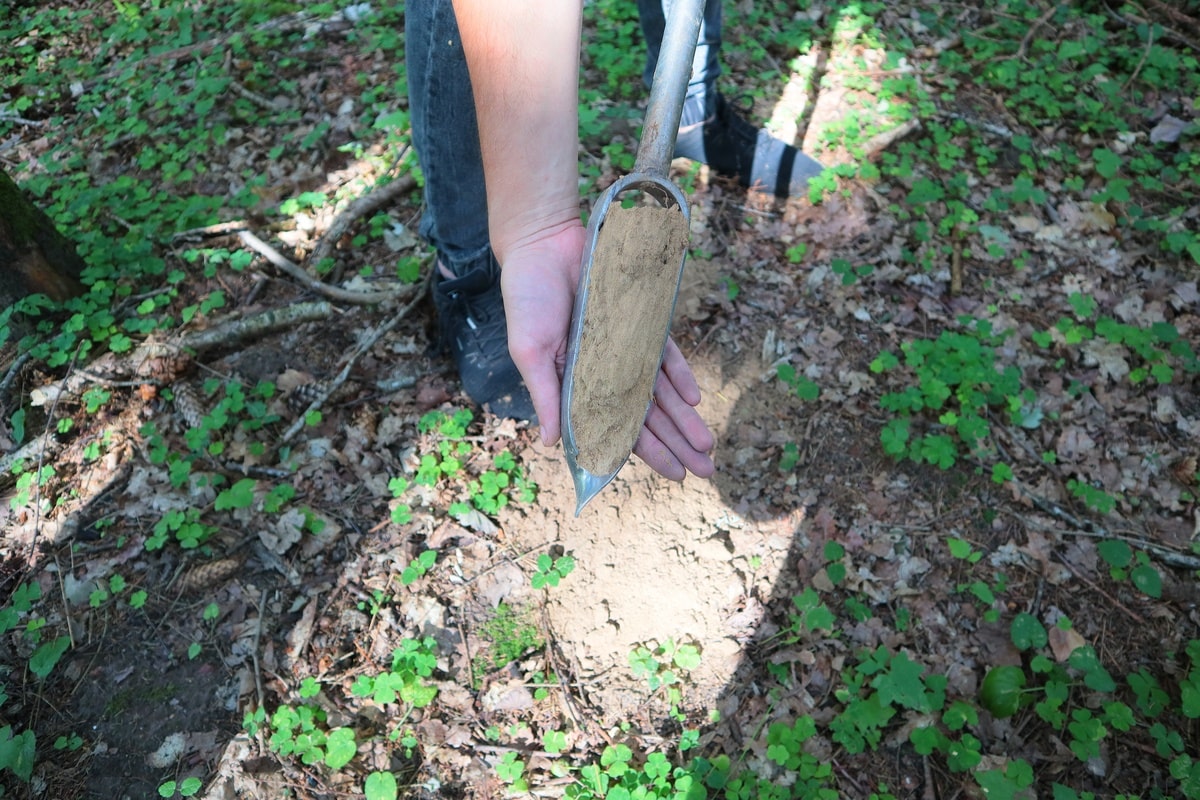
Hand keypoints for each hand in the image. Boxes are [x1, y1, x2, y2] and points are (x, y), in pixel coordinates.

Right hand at [500, 226, 714, 481]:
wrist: (545, 244)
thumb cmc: (528, 299)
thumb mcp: (530, 352)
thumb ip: (546, 396)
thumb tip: (553, 444)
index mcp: (576, 387)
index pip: (615, 429)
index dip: (645, 452)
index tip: (673, 474)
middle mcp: (606, 373)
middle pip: (647, 417)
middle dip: (676, 443)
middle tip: (706, 470)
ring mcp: (626, 348)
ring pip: (661, 392)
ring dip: (685, 419)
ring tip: (708, 444)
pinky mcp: (641, 321)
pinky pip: (665, 354)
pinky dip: (680, 375)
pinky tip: (695, 399)